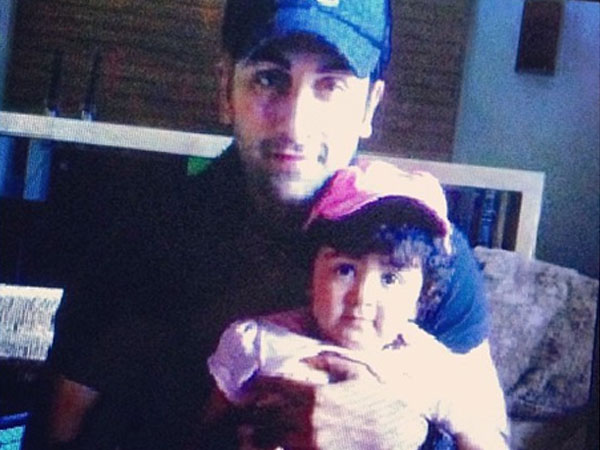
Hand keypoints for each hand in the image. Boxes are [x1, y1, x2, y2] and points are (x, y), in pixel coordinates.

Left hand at [240, 354, 428, 449]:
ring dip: (259, 433)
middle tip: (251, 408)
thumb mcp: (358, 372)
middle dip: (255, 410)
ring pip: (269, 439)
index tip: (257, 384)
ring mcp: (311, 444)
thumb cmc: (383, 399)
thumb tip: (305, 360)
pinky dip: (278, 447)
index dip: (262, 384)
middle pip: (265, 415)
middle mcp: (307, 420)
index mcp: (315, 394)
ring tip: (254, 430)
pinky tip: (279, 443)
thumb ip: (328, 363)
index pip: (275, 387)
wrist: (404, 430)